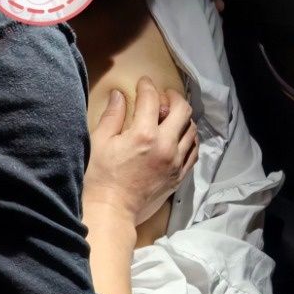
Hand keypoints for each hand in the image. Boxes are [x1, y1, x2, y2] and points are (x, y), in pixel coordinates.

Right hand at [83, 76, 198, 225]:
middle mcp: (165, 145)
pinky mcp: (179, 176)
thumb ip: (112, 116)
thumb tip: (119, 95)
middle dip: (173, 97)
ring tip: (171, 116)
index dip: (147, 86)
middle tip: (163, 96)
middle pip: (182, 109)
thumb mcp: (100, 142)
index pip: (151, 99)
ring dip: (183, 117)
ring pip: (191, 129)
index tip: (143, 83)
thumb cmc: (100, 178)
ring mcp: (175, 162)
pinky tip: (180, 136)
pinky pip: (194, 151)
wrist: (112, 210)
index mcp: (144, 134)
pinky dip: (189, 139)